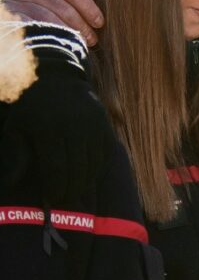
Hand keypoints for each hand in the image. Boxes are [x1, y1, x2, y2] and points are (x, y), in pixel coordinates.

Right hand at [0, 0, 104, 45]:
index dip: (89, 8)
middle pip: (65, 8)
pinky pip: (38, 28)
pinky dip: (53, 35)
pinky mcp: (12, 16)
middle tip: (93, 38)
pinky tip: (63, 42)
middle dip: (83, 25)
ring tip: (82, 43)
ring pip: (52, 19)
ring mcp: (19, 1)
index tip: (99, 22)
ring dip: (71, 33)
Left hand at [1, 29, 113, 206]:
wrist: (54, 77)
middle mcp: (73, 127)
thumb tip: (12, 183)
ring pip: (93, 163)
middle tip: (66, 202)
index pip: (56, 169)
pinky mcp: (103, 122)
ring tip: (77, 193)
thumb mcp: (16, 128)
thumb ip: (16, 155)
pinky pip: (104, 152)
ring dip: (86, 181)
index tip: (53, 201)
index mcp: (48, 129)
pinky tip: (89, 176)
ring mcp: (92, 124)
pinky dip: (98, 167)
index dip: (56, 188)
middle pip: (77, 169)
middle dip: (71, 189)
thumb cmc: (29, 107)